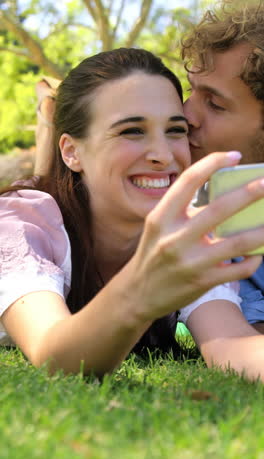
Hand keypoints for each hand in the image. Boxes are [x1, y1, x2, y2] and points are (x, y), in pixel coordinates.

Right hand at [129, 152, 263, 321]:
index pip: (188, 181)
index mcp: (161, 218)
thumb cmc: (153, 254)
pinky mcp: (202, 281)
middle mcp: (174, 238)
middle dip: (248, 193)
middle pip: (219, 210)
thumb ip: (183, 211)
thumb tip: (225, 197)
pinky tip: (257, 254)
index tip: (234, 156)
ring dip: (261, 231)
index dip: (213, 163)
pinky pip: (238, 269)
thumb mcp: (159, 228)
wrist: (138, 293)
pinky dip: (253, 260)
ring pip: (236, 243)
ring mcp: (190, 262)